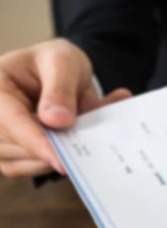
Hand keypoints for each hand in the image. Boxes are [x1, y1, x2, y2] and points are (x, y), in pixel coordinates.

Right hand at [0, 38, 130, 177]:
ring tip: (94, 133)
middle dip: (55, 148)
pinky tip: (85, 141)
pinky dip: (63, 158)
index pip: (11, 121)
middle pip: (17, 146)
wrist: (59, 72)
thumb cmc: (55, 61)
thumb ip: (60, 88)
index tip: (59, 159)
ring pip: (28, 161)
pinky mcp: (14, 154)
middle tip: (93, 142)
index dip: (36, 142)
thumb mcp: (62, 61)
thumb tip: (57, 121)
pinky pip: (37, 166)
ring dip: (62, 153)